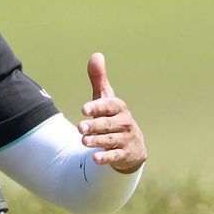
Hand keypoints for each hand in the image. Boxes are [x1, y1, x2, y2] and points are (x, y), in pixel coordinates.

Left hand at [79, 53, 146, 172]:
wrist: (133, 146)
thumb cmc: (113, 118)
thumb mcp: (107, 100)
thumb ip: (99, 80)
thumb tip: (96, 54)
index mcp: (119, 108)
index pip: (109, 106)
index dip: (97, 107)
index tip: (84, 109)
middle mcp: (124, 123)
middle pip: (108, 124)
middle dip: (95, 126)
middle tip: (80, 128)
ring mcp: (125, 139)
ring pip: (110, 140)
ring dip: (97, 141)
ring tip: (84, 141)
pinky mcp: (124, 155)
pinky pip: (115, 156)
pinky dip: (106, 157)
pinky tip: (95, 159)